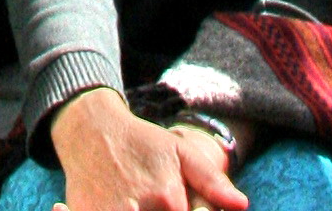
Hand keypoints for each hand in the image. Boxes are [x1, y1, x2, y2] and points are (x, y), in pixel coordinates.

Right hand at [50, 87, 247, 210]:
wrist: (89, 129)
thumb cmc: (141, 144)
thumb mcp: (179, 151)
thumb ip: (211, 181)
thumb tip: (242, 204)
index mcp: (169, 199)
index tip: (182, 204)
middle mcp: (138, 210)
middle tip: (159, 202)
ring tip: (140, 201)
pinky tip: (115, 205)